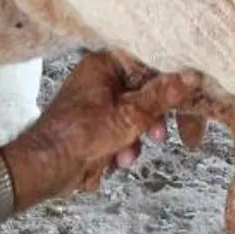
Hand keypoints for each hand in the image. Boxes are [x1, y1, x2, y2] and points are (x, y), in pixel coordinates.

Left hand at [1, 52, 203, 210]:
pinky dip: (123, 147)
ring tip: (127, 155)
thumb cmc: (77, 138)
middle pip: (145, 92)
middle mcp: (100, 79)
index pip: (150, 64)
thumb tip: (190, 76)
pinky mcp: (94, 126)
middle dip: (152, 120)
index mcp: (104, 65)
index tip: (190, 99)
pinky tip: (115, 161)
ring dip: (136, 138)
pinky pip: (121, 131)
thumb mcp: (129, 117)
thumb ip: (162, 96)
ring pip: (135, 116)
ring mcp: (96, 103)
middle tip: (161, 136)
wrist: (44, 170)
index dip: (172, 83)